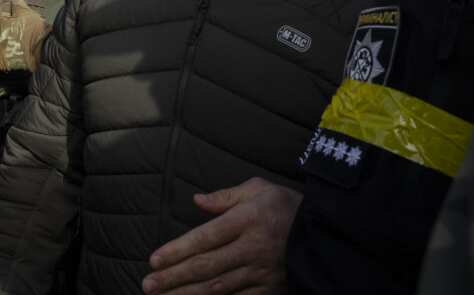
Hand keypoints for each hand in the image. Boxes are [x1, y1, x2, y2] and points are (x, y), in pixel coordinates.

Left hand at [142, 178, 300, 294]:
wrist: (325, 232)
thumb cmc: (287, 206)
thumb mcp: (259, 189)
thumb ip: (226, 196)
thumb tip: (197, 201)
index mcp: (248, 219)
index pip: (206, 237)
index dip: (177, 250)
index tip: (154, 260)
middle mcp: (253, 248)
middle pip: (207, 266)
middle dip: (174, 277)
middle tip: (148, 285)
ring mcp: (263, 272)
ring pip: (218, 288)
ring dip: (187, 294)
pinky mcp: (271, 290)